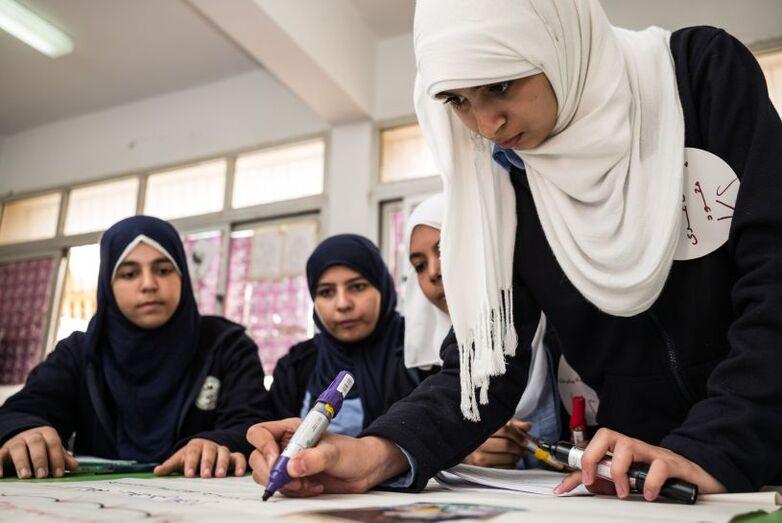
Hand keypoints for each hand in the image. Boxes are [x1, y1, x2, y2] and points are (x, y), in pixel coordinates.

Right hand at [0, 426, 78, 478]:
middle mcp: (31, 435)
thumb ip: (63, 458)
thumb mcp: (53, 451)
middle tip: (42, 475)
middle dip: (40, 459)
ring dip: (22, 462)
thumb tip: (75, 466)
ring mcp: (16, 441)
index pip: (53, 443)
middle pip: (36, 442)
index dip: (57, 458)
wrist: (22, 439)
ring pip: (17, 447)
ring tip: (25, 477)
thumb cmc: (42, 449)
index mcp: (46, 434)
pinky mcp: (3, 449)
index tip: (59, 474)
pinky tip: (1, 476)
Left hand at [154, 438, 246, 477]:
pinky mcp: (233, 456)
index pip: (193, 452)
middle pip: (209, 452)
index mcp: (195, 445)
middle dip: (207, 464)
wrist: (204, 451)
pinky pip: (239, 457)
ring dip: (222, 464)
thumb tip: (156, 471)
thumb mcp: (179, 460)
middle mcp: (210, 446)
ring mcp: (222, 450)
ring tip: (220, 476)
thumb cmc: (190, 459)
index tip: (189, 474)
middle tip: (205, 476)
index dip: (191, 463)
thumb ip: (170, 466)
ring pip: (224, 453)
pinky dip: (240, 464)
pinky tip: (239, 474)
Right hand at [247, 418, 407, 496]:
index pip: (260, 432)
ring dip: (285, 484)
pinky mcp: (293, 480)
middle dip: (271, 472)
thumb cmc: (353, 453)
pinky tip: (314, 487)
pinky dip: (295, 491)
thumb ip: (315, 458)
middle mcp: (286, 446)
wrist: (364, 470)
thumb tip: (292, 466)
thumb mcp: (336, 453)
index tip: (276, 461)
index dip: (262, 446)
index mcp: (292, 430)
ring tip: (308, 484)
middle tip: (291, 480)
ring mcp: (288, 464)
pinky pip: (282, 489)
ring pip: (267, 476)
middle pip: (258, 457)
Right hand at [463, 419, 530, 467]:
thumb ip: (512, 424)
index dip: (518, 435)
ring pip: (507, 458)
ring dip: (516, 456)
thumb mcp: (497, 425)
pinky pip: (505, 469)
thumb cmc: (484, 435)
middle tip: (523, 447)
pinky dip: (511, 465)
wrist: (465, 448)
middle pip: (507, 445)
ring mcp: (479, 457)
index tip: (526, 439)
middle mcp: (478, 443)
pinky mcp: (482, 470)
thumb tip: (527, 426)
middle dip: (519, 447)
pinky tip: (507, 460)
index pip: (504, 430)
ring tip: (515, 453)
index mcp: (481, 428)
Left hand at [554, 428, 725, 499]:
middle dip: (592, 457)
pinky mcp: (672, 464)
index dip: (577, 464)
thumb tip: (577, 485)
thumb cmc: (658, 476)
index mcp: (620, 450)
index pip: (593, 447)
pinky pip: (658, 466)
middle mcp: (634, 447)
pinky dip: (650, 482)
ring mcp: (652, 453)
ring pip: (628, 446)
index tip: (565, 486)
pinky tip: (648, 494)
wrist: (695, 476)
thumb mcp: (625, 480)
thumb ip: (602, 481)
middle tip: (592, 479)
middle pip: (606, 435)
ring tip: (623, 491)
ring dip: (619, 471)